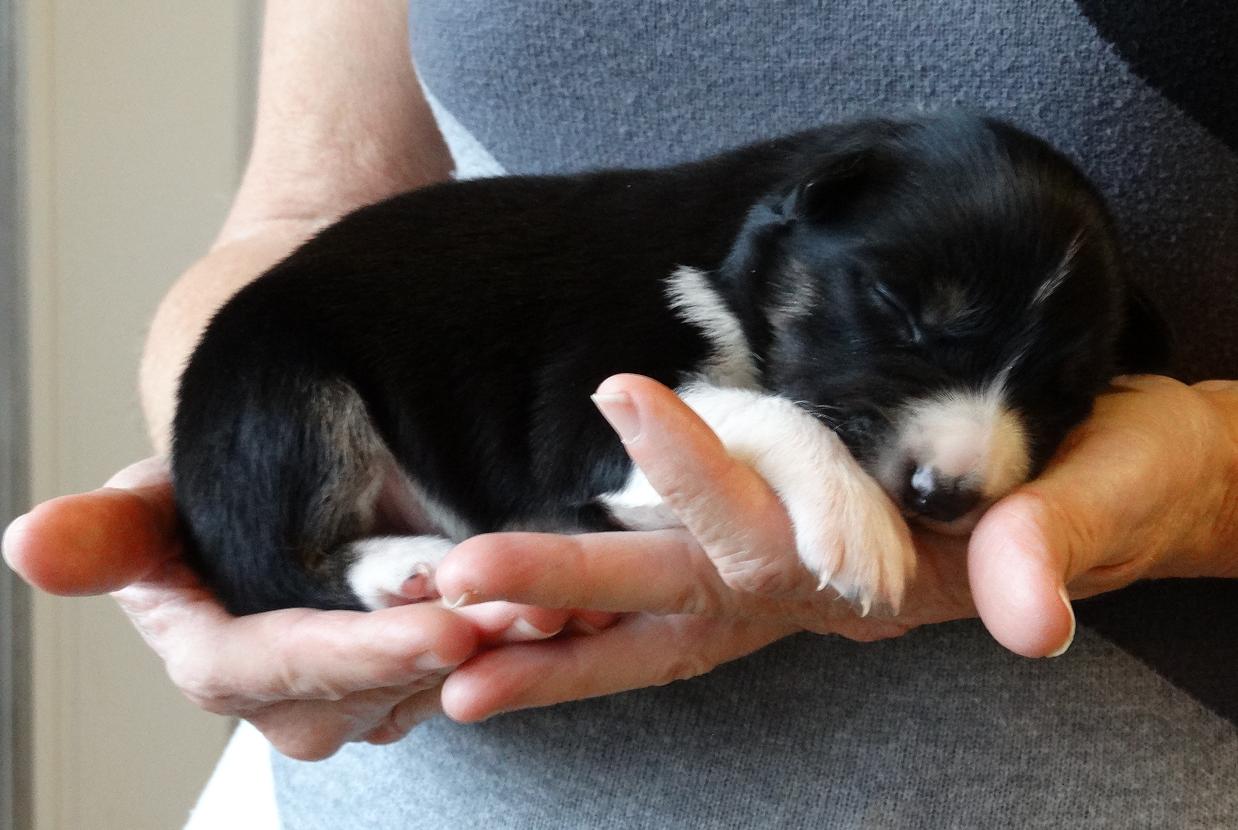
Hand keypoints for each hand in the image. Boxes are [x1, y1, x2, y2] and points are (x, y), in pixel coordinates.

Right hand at [2, 458, 593, 758]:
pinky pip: (472, 667)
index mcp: (221, 664)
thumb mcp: (152, 500)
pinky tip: (572, 606)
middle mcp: (292, 698)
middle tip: (526, 614)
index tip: (440, 626)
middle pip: (378, 688)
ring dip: (501, 652)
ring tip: (563, 605)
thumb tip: (26, 544)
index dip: (361, 653)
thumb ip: (107, 532)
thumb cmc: (206, 487)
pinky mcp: (415, 674)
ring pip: (437, 684)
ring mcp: (361, 692)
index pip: (287, 670)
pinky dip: (518, 640)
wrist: (265, 488)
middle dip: (454, 656)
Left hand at [433, 374, 1237, 721]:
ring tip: (446, 616)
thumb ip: (1050, 543)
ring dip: (548, 620)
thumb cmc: (1109, 481)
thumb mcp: (1099, 500)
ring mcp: (781, 580)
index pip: (771, 527)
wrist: (1107, 483)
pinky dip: (585, 607)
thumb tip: (1024, 606)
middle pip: (672, 593)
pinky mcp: (771, 557)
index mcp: (874, 569)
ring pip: (649, 612)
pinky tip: (510, 607)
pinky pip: (666, 590)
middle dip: (565, 585)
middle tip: (456, 582)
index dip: (699, 470)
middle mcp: (807, 587)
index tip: (624, 392)